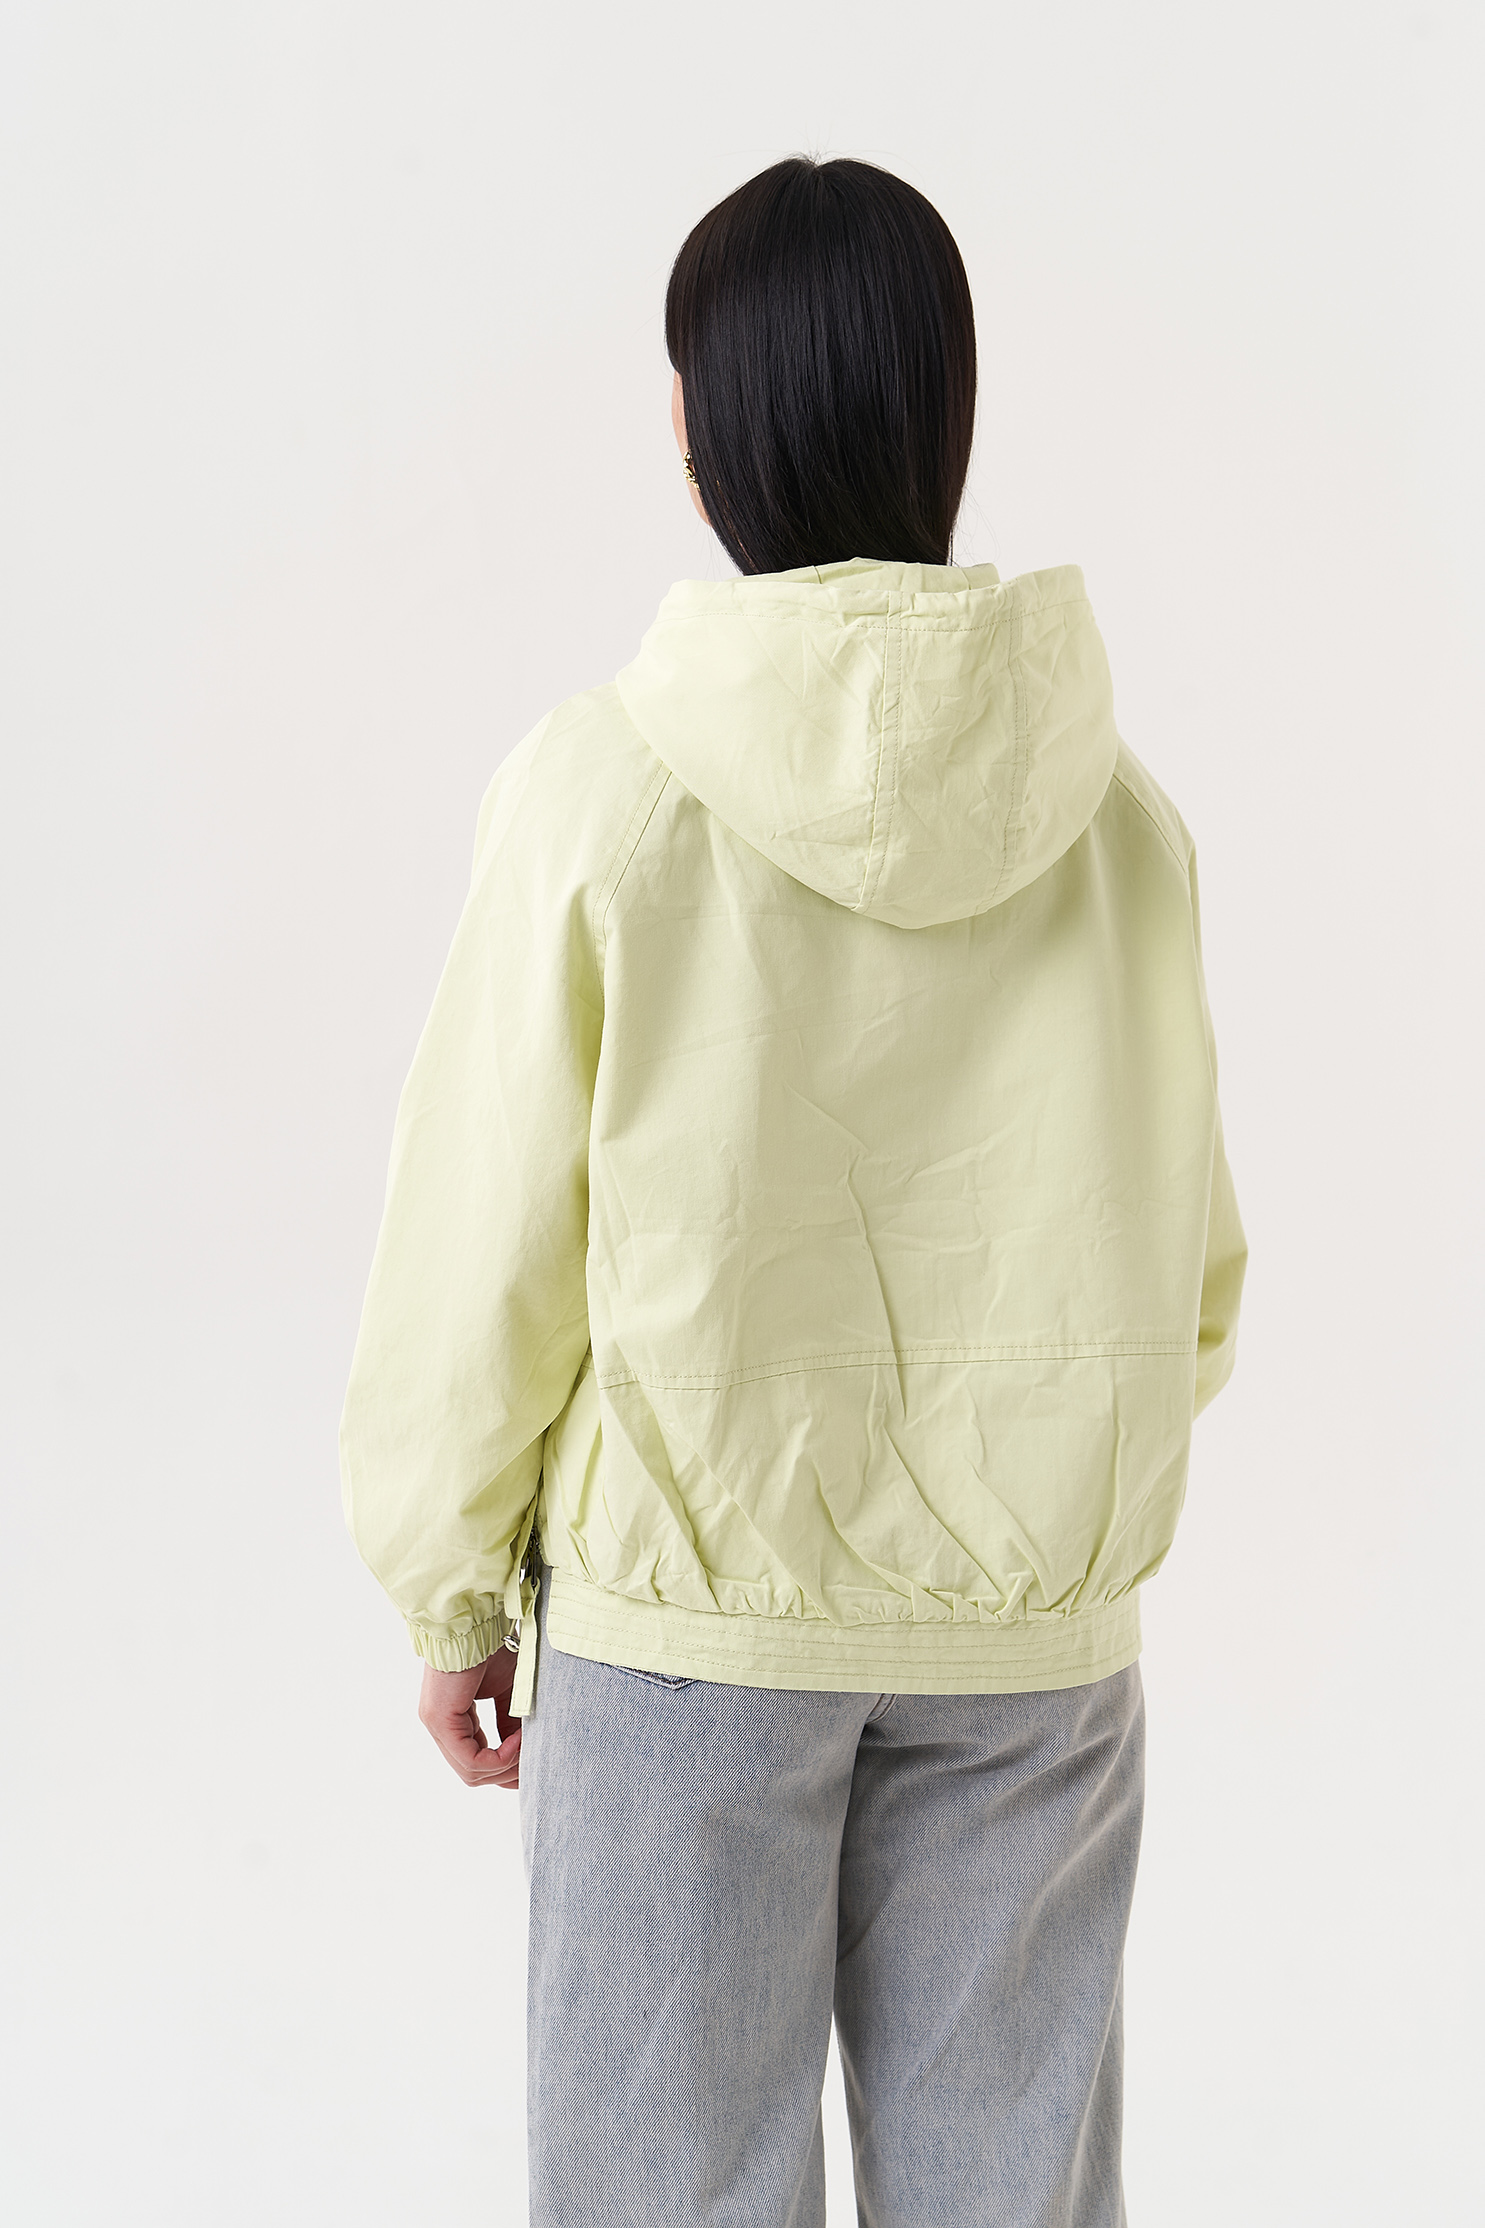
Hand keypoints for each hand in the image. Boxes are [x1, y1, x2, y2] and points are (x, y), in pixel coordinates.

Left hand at [418, 1645, 521, 1788]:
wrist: (477, 1621)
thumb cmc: (492, 1646)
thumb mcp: (507, 1692)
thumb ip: (510, 1721)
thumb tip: (522, 1749)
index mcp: (453, 1718)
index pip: (475, 1760)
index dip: (504, 1769)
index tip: (531, 1768)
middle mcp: (440, 1726)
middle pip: (473, 1773)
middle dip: (507, 1774)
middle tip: (535, 1767)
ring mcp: (437, 1724)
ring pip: (471, 1771)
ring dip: (506, 1766)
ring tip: (531, 1750)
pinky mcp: (440, 1720)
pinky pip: (471, 1759)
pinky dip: (499, 1758)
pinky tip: (519, 1744)